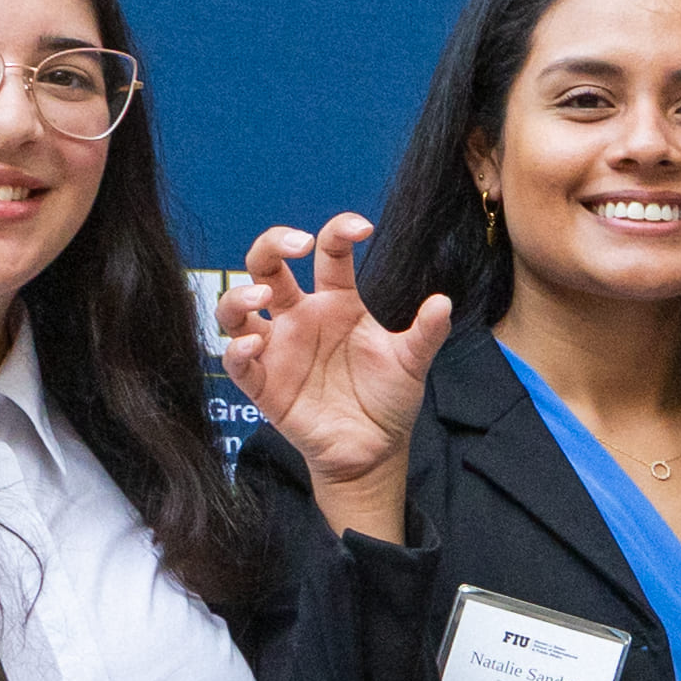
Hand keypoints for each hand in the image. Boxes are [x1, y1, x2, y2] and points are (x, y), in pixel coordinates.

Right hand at [210, 215, 444, 533]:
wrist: (375, 451)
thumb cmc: (387, 401)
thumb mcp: (410, 363)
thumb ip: (425, 333)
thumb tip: (443, 302)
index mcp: (337, 303)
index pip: (328, 253)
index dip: (338, 231)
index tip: (362, 229)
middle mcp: (300, 318)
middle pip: (266, 266)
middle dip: (273, 243)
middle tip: (297, 243)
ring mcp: (279, 349)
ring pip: (236, 310)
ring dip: (240, 296)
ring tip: (263, 296)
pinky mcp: (264, 385)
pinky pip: (238, 363)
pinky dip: (237, 351)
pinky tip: (253, 344)